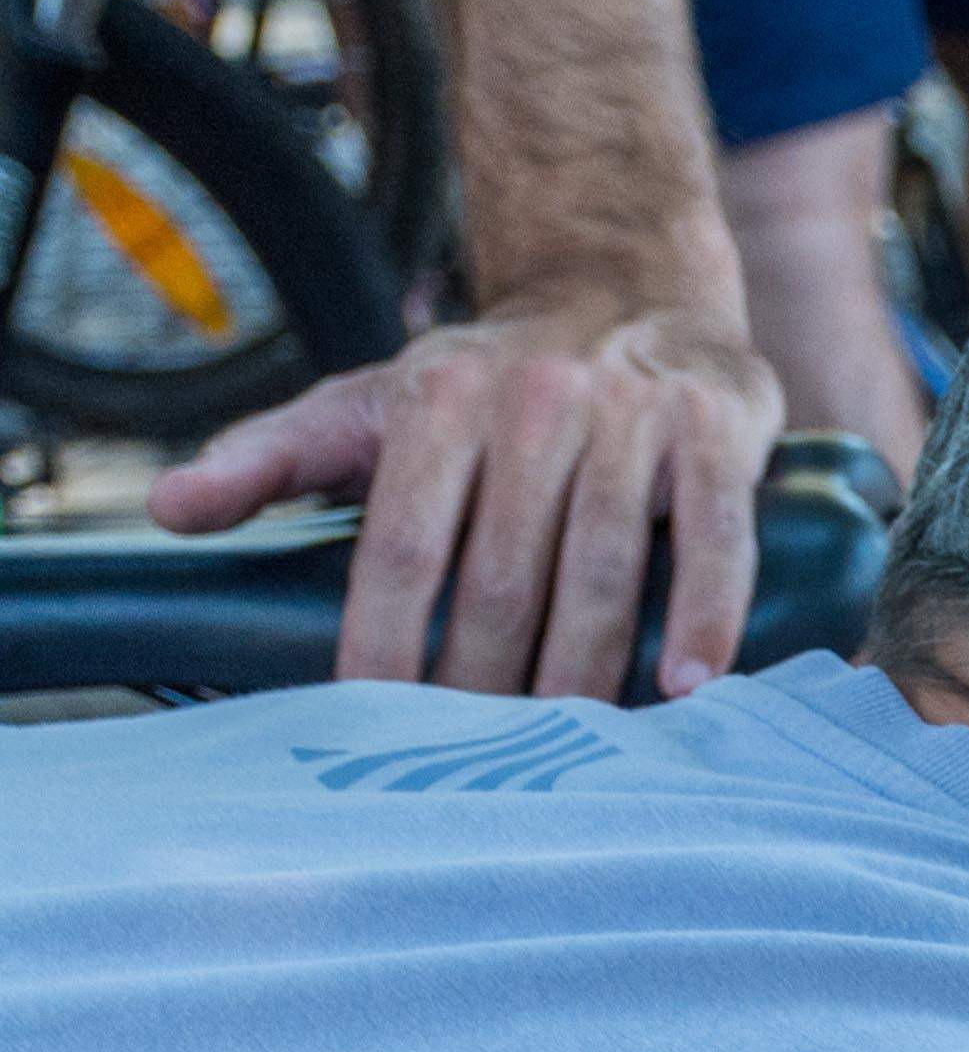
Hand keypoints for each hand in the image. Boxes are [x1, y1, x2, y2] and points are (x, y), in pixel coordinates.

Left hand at [145, 290, 784, 696]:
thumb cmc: (491, 376)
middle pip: (505, 576)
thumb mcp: (370, 400)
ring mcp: (632, 415)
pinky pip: (717, 539)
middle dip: (488, 683)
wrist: (628, 288)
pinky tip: (689, 685)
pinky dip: (707, 617)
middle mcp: (534, 399)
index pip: (402, 543)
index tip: (374, 718)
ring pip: (606, 571)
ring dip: (589, 674)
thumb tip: (168, 509)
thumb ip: (270, 456)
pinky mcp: (716, 431)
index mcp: (439, 396)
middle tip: (483, 763)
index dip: (384, 639)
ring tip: (575, 751)